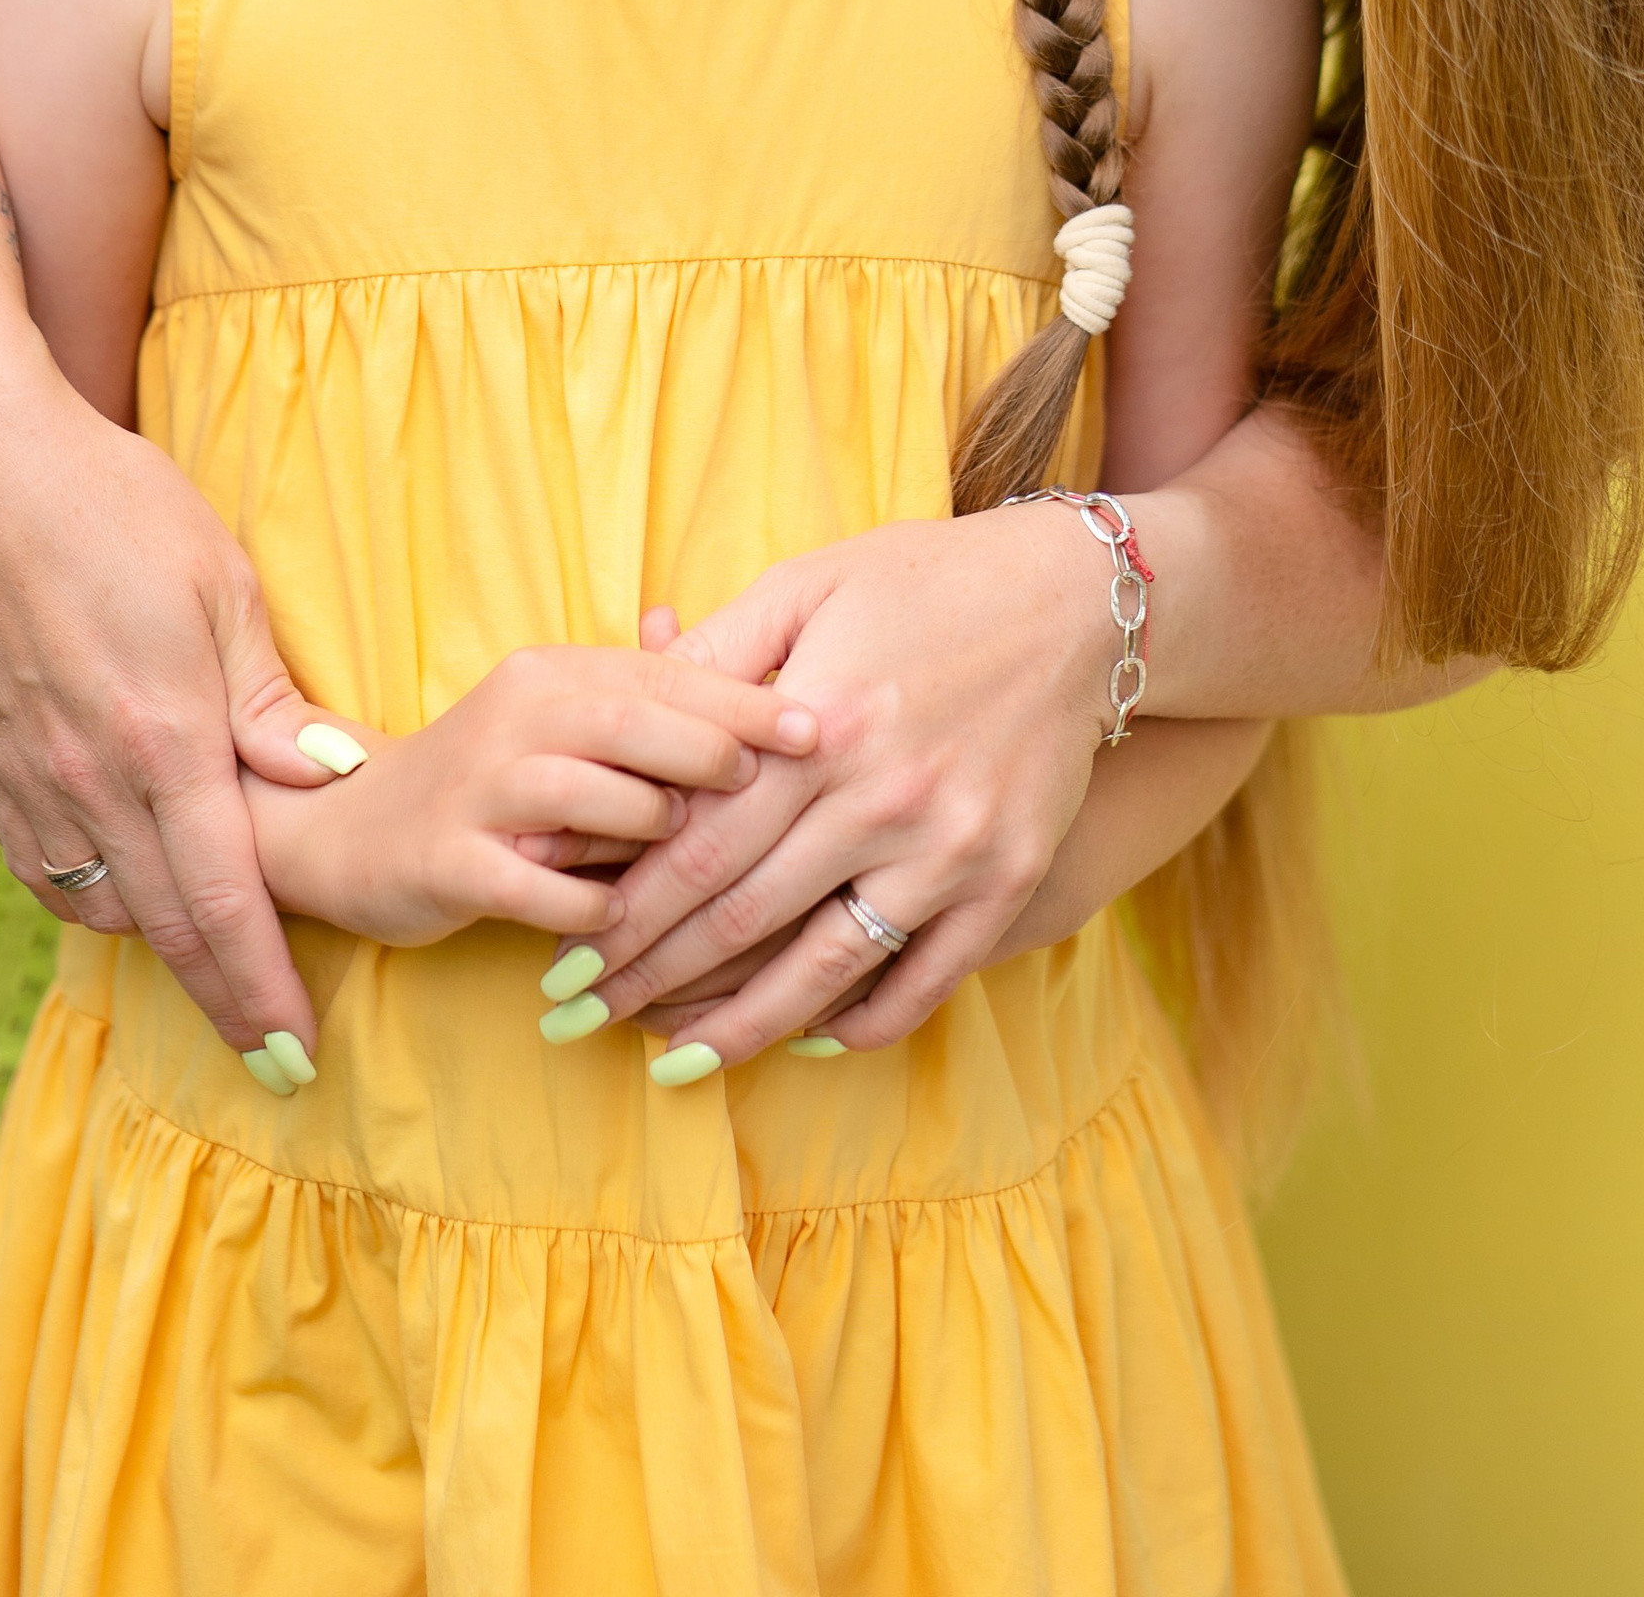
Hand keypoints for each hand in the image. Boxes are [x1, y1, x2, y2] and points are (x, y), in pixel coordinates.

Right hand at [0, 361, 335, 1049]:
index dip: (262, 986)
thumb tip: (331, 781)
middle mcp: (91, 784)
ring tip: (216, 979)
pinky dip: (91, 901)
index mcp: (163, 746)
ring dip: (163, 952)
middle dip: (224, 1002)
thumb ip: (270, 703)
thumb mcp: (222, 588)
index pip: (225, 903)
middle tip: (270, 1059)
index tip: (297, 1046)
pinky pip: (44, 868)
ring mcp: (32, 778)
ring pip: (103, 906)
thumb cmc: (117, 508)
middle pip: (168, 929)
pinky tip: (124, 898)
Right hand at [243, 648, 817, 950]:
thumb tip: (746, 658)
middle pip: (637, 724)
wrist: (351, 833)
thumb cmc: (489, 782)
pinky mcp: (451, 862)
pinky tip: (614, 923)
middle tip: (769, 786)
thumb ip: (644, 694)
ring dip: (652, 838)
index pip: (663, 674)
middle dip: (712, 757)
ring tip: (675, 861)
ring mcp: (479, 788)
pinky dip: (595, 911)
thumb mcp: (561, 723)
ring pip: (600, 803)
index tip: (823, 724)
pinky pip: (550, 891)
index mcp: (553, 675)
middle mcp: (516, 717)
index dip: (745, 701)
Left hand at [571, 510, 1119, 1067]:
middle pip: (746, 918)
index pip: (701, 845)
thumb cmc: (923, 582)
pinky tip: (806, 1039)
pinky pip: (922, 981)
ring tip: (675, 1061)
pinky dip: (860, 1024)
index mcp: (823, 724)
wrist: (1075, 602)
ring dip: (741, 1026)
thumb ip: (720, 653)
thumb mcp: (809, 586)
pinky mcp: (1007, 881)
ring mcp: (950, 850)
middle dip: (655, 976)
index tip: (568, 954)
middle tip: (587, 1015)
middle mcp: (883, 799)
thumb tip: (627, 702)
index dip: (629, 911)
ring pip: (825, 969)